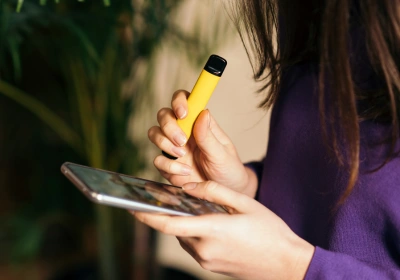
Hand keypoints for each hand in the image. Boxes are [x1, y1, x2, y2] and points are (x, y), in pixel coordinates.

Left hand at [133, 181, 314, 279]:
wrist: (287, 265)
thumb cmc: (270, 232)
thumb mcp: (245, 203)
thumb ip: (214, 191)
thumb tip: (188, 188)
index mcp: (212, 231)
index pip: (169, 224)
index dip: (146, 216)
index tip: (130, 207)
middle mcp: (204, 250)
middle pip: (176, 229)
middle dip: (170, 214)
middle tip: (172, 198)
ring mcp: (207, 261)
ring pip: (185, 237)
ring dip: (184, 223)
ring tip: (195, 208)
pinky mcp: (212, 267)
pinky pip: (195, 246)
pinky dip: (194, 233)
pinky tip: (207, 222)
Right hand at [148, 90, 256, 196]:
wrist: (225, 193)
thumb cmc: (228, 169)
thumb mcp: (222, 154)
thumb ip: (209, 136)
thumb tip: (203, 113)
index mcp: (199, 123)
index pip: (185, 100)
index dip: (179, 101)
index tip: (183, 113)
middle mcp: (184, 132)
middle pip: (164, 115)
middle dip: (169, 126)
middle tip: (182, 141)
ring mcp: (174, 148)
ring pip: (154, 133)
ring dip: (164, 143)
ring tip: (182, 155)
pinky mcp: (168, 166)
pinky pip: (157, 160)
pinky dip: (169, 166)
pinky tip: (186, 173)